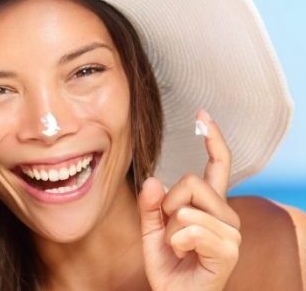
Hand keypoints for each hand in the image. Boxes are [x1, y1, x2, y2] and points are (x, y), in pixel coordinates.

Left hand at [139, 109, 240, 290]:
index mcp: (210, 206)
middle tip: (169, 229)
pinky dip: (176, 242)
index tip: (203, 115)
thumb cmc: (168, 264)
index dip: (213, 139)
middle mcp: (226, 214)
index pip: (217, 166)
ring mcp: (230, 231)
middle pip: (191, 181)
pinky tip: (183, 254)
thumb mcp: (150, 231)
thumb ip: (150, 206)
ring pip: (187, 208)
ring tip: (178, 246)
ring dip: (170, 229)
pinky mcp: (228, 249)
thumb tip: (153, 179)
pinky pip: (191, 229)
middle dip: (168, 205)